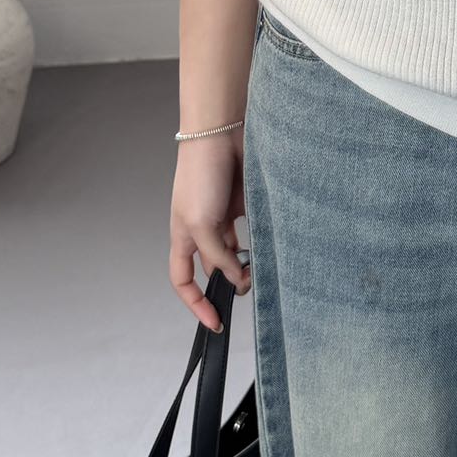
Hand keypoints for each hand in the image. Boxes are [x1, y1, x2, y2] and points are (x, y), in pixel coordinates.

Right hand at [169, 134, 250, 331]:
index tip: (215, 322)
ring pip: (238, 252)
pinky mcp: (247, 203)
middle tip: (249, 290)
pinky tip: (274, 247)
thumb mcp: (200, 224)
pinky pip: (255, 231)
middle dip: (229, 283)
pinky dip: (263, 241)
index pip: (183, 280)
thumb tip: (236, 279)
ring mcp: (225, 216)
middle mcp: (203, 229)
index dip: (196, 303)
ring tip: (263, 271)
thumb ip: (217, 255)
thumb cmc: (201, 174)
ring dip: (249, 264)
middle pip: (214, 268)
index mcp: (183, 236)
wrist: (222, 133)